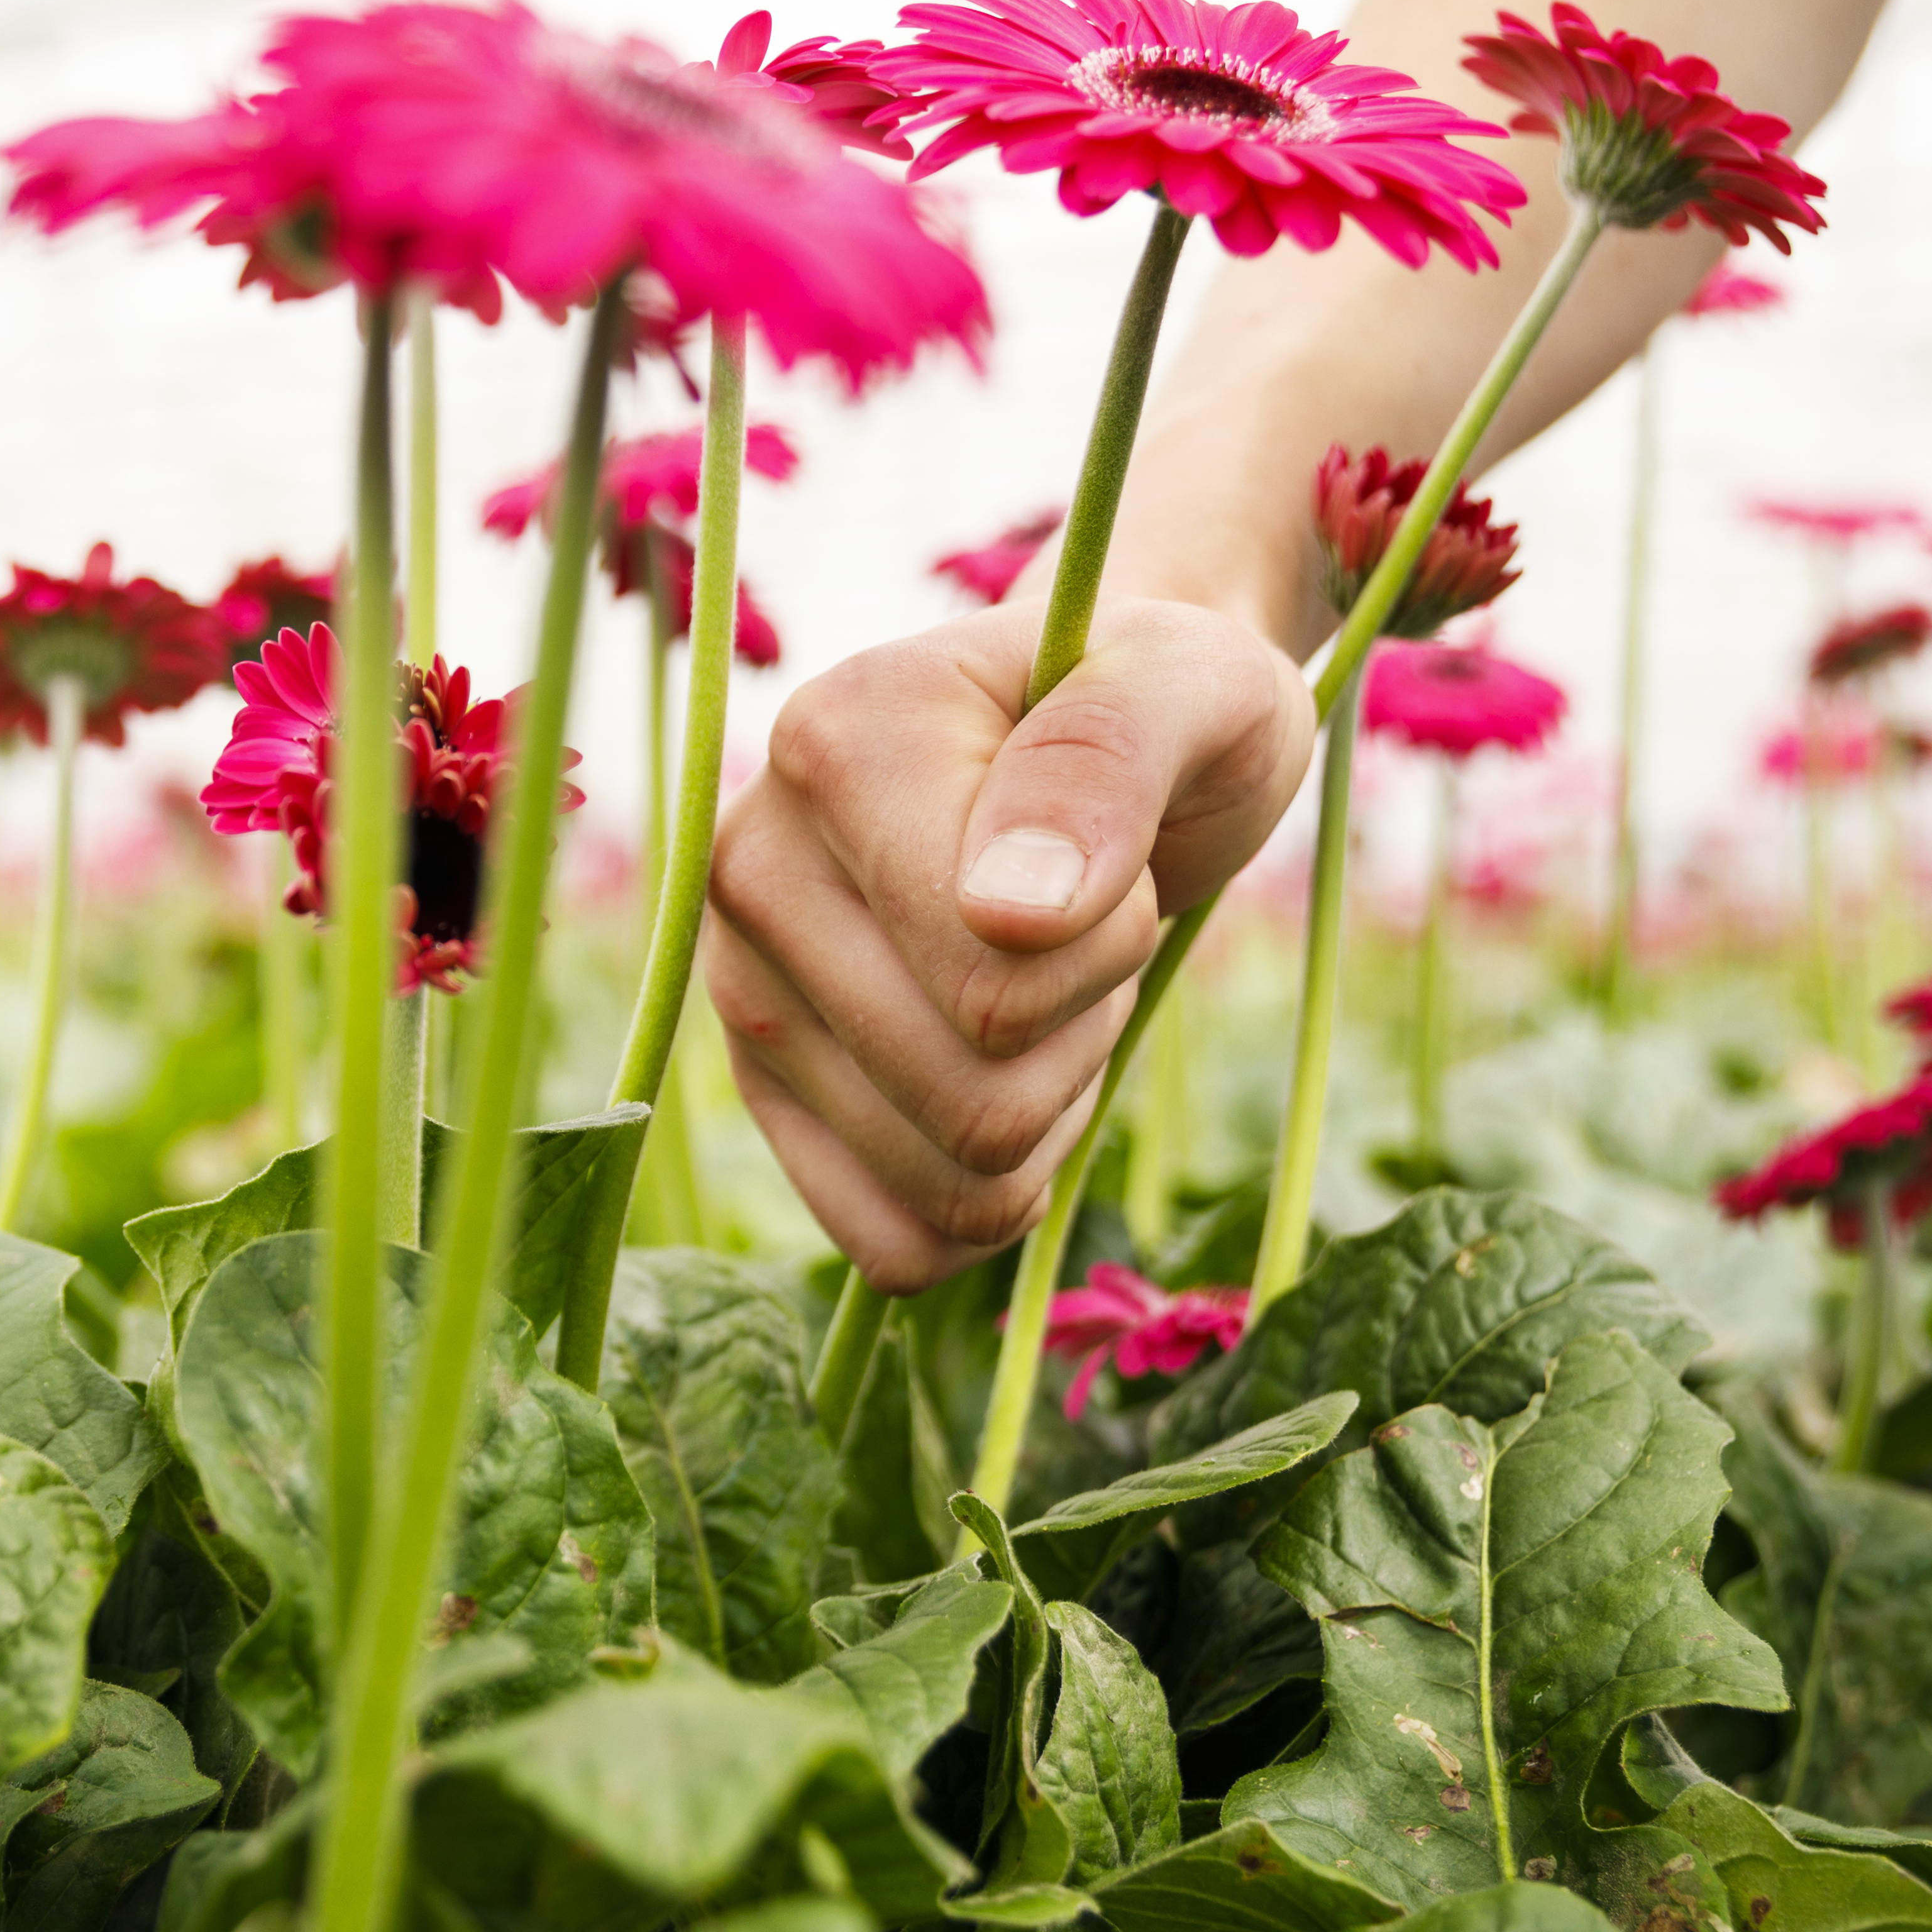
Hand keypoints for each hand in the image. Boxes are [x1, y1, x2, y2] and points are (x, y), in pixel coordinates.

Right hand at [704, 599, 1315, 1289]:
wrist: (1112, 746)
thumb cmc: (1165, 710)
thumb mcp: (1192, 689)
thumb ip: (1107, 760)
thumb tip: (1006, 917)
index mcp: (835, 742)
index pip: (993, 974)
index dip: (1110, 945)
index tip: (1114, 857)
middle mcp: (748, 862)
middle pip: (970, 1092)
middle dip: (1083, 1031)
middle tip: (1089, 930)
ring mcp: (739, 984)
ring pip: (945, 1177)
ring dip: (1049, 1107)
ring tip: (1048, 987)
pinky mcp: (760, 1087)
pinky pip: (890, 1242)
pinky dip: (988, 1202)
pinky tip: (1011, 1097)